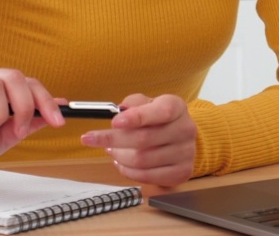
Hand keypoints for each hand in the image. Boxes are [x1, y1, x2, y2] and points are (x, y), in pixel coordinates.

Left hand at [80, 94, 195, 186]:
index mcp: (177, 107)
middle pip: (144, 139)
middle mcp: (185, 129)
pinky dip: (127, 170)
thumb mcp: (148, 103)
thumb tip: (119, 111)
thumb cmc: (159, 119)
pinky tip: (121, 162)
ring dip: (118, 156)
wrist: (181, 138)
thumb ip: (133, 103)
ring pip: (142, 160)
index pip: (160, 112)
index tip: (114, 122)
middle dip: (113, 139)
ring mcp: (186, 153)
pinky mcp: (181, 172)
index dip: (136, 118)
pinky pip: (146, 176)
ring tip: (110, 150)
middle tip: (92, 139)